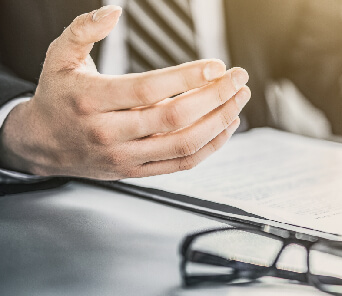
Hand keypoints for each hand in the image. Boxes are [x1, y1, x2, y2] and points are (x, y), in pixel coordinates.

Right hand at [0, 6, 250, 179]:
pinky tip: (226, 126)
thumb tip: (115, 11)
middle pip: (173, 117)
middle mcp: (108, 132)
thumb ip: (84, 30)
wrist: (41, 143)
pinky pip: (181, 163)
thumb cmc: (59, 94)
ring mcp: (123, 155)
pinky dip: (210, 146)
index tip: (217, 65)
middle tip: (239, 79)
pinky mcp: (135, 171)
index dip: (187, 78)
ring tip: (239, 100)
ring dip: (219, 122)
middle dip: (215, 97)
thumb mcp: (59, 56)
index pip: (149, 90)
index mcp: (91, 99)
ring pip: (183, 144)